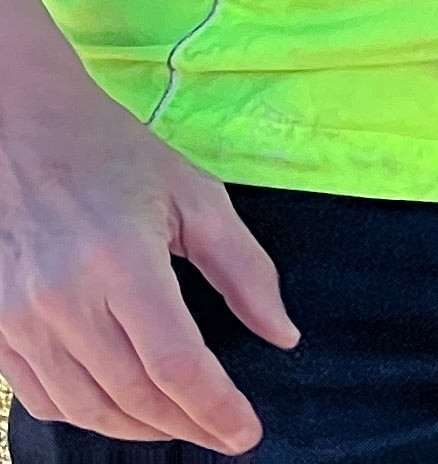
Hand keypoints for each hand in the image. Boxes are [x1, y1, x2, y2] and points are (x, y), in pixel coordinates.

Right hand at [0, 0, 292, 449]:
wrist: (19, 132)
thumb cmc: (115, 156)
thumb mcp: (196, 195)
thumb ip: (244, 269)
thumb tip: (282, 335)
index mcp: (122, 262)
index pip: (174, 364)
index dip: (215, 408)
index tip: (247, 433)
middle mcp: (64, 300)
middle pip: (133, 395)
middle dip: (187, 426)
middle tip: (225, 434)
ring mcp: (20, 321)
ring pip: (87, 408)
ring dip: (142, 429)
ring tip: (185, 426)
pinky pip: (45, 399)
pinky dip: (90, 417)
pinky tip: (125, 410)